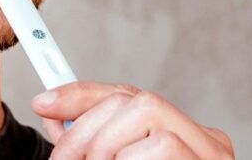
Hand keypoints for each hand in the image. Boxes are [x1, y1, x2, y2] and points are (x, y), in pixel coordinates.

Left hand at [31, 81, 233, 158]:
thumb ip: (90, 146)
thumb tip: (52, 113)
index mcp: (182, 139)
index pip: (129, 96)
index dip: (82, 96)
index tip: (42, 103)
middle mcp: (204, 144)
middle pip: (138, 101)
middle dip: (87, 128)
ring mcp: (209, 159)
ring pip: (147, 114)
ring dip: (106, 146)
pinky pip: (162, 146)